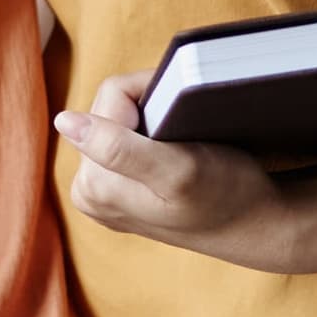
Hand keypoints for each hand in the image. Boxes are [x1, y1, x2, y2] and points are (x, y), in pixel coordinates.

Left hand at [54, 75, 302, 268]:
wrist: (252, 224)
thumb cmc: (227, 196)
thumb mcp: (179, 170)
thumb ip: (118, 147)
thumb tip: (63, 120)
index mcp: (94, 183)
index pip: (113, 95)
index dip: (156, 92)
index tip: (186, 115)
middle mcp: (88, 190)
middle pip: (109, 106)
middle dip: (150, 108)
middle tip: (186, 133)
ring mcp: (100, 192)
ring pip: (117, 118)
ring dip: (151, 120)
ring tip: (182, 146)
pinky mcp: (116, 189)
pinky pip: (123, 137)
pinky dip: (151, 134)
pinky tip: (174, 154)